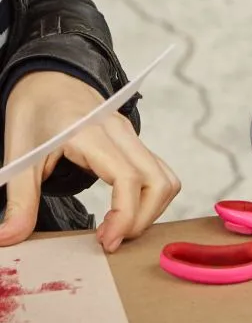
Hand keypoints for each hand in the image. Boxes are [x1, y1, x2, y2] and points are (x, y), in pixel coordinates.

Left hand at [0, 70, 180, 251]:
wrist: (48, 80)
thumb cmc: (34, 113)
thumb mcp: (19, 156)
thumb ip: (19, 200)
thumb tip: (9, 239)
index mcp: (90, 133)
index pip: (128, 177)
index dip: (124, 214)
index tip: (105, 241)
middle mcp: (121, 133)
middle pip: (157, 181)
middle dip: (141, 219)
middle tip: (110, 240)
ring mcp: (132, 137)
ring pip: (166, 179)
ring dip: (151, 210)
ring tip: (119, 228)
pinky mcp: (135, 143)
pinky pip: (160, 174)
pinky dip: (151, 198)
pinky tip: (125, 211)